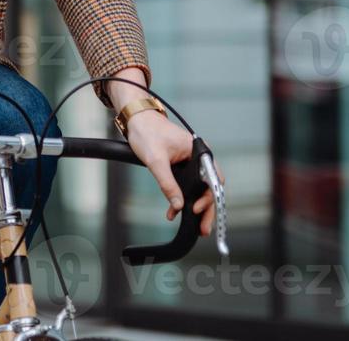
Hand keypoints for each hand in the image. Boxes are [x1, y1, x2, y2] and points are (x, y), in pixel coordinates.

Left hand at [124, 108, 223, 236]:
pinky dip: (183, 198)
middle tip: (203, 229)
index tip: (197, 209)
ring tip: (194, 226)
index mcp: (199, 151)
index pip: (212, 179)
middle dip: (206, 209)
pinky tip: (174, 210)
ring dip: (195, 206)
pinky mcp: (182, 166)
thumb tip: (178, 204)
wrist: (136, 120)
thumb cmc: (147, 132)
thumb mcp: (156, 161)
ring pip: (199, 189)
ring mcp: (191, 162)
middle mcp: (199, 157)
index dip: (208, 197)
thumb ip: (167, 183)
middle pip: (209, 188)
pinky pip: (187, 185)